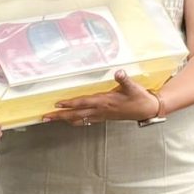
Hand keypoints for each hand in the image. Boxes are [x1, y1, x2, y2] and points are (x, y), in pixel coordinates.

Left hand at [41, 70, 159, 125]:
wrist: (148, 110)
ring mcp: (102, 115)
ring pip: (80, 119)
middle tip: (46, 117)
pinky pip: (87, 120)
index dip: (70, 103)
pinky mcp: (104, 117)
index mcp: (105, 101)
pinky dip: (76, 121)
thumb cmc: (139, 98)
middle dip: (60, 116)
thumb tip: (119, 73)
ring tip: (52, 119)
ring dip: (65, 119)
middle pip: (76, 114)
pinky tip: (71, 120)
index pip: (83, 103)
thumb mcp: (133, 87)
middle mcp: (101, 110)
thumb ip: (124, 80)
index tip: (57, 104)